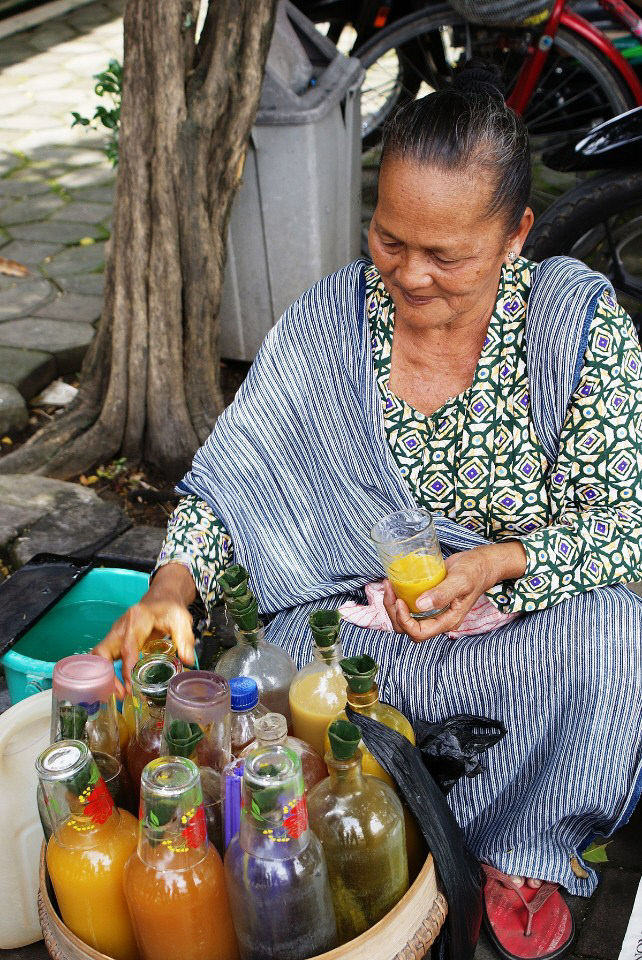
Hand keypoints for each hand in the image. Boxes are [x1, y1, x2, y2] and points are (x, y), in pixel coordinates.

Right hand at [92, 563, 196, 694]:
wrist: (161, 598)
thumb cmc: (170, 609)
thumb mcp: (182, 621)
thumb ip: (185, 640)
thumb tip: (188, 661)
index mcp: (137, 619)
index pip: (127, 646)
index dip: (127, 667)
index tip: (131, 686)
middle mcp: (121, 626)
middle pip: (103, 651)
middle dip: (107, 675)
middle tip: (122, 693)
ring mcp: (115, 632)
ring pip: (99, 655)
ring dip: (105, 675)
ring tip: (120, 694)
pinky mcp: (114, 639)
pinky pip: (104, 657)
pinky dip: (106, 672)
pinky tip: (117, 686)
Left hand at [383, 541, 525, 642]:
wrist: (480, 564)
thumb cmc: (474, 572)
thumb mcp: (461, 581)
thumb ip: (443, 594)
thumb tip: (421, 605)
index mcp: (447, 621)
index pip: (419, 633)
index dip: (405, 621)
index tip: (400, 601)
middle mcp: (438, 619)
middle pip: (407, 629)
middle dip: (394, 613)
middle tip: (390, 590)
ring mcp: (432, 611)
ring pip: (405, 619)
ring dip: (392, 606)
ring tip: (389, 586)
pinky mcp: (427, 600)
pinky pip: (408, 606)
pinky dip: (398, 597)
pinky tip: (394, 584)